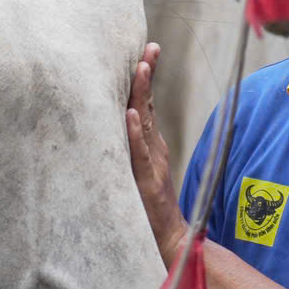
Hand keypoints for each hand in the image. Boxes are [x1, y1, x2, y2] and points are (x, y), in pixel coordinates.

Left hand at [125, 44, 191, 269]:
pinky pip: (139, 155)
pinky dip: (135, 135)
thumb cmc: (149, 207)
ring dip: (142, 95)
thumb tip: (120, 124)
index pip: (147, 105)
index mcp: (151, 146)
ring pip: (145, 124)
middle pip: (149, 106)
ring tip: (139, 68)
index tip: (145, 51)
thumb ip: (133, 150)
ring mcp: (151, 165)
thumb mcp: (139, 171)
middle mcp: (153, 150)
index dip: (146, 79)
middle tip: (148, 48)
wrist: (168, 240)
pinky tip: (131, 116)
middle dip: (147, 75)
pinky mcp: (146, 183)